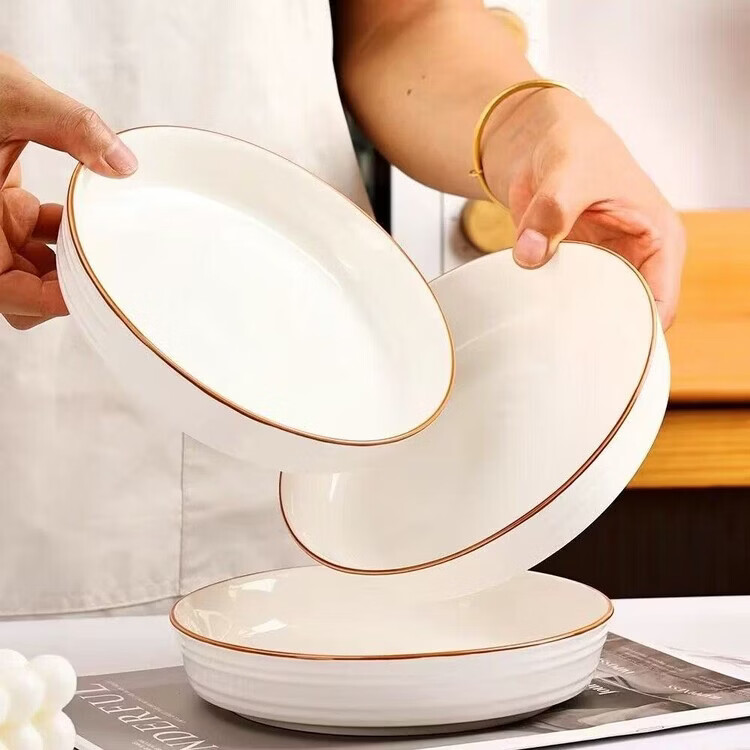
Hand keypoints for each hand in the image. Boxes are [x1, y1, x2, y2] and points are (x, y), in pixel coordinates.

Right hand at [0, 53, 136, 329]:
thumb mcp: (12, 97)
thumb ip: (71, 127)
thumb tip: (121, 163)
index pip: (6, 290)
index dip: (44, 301)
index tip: (88, 291)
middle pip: (21, 290)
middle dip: (61, 288)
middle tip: (106, 272)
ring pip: (31, 269)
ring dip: (68, 262)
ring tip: (104, 244)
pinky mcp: (4, 203)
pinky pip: (38, 237)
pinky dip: (64, 233)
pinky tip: (88, 214)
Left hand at [483, 88, 684, 328]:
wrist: (539, 140)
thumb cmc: (574, 144)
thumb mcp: (568, 172)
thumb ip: (551, 212)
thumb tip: (530, 254)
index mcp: (659, 240)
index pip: (661, 305)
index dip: (637, 331)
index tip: (603, 350)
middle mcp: (636, 260)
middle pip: (629, 318)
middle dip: (603, 337)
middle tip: (569, 353)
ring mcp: (604, 268)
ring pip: (596, 314)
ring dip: (573, 325)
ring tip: (549, 340)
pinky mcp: (574, 269)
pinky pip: (566, 302)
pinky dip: (551, 311)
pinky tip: (533, 319)